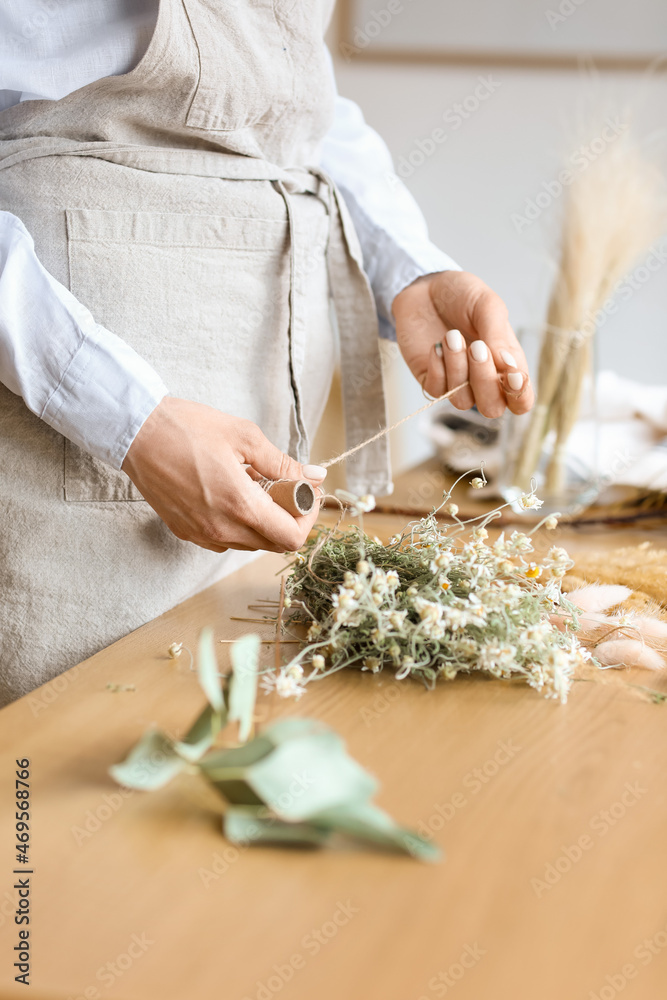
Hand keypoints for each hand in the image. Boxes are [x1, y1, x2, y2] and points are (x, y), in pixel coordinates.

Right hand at [121, 397, 326, 552]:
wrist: (136, 431)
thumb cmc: (187, 428)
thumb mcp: (244, 436)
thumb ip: (283, 462)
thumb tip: (314, 475)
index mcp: (239, 506)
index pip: (291, 538)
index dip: (307, 519)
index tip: (306, 494)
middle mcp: (220, 529)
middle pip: (274, 544)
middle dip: (289, 518)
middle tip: (287, 487)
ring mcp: (200, 534)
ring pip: (249, 543)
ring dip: (263, 521)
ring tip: (257, 486)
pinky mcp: (185, 531)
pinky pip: (225, 539)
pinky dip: (239, 523)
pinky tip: (233, 494)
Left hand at [392, 270, 533, 417]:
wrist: (425, 287)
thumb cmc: (463, 296)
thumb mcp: (487, 306)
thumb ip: (498, 335)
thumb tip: (509, 365)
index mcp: (508, 365)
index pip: (521, 400)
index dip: (520, 395)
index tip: (512, 373)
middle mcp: (484, 380)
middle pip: (492, 408)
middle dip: (484, 380)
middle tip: (476, 346)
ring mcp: (457, 383)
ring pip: (463, 401)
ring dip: (458, 368)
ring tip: (451, 335)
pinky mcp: (431, 381)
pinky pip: (437, 391)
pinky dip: (438, 368)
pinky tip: (436, 345)